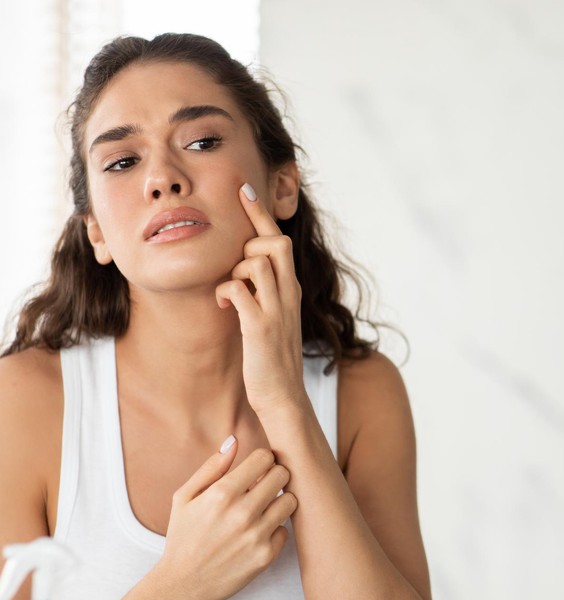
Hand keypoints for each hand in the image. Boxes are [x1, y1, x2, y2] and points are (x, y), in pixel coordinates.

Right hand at [156, 437, 296, 599]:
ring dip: (279, 500)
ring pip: (290, 500)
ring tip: (264, 506)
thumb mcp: (185, 497)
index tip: (256, 468)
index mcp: (222, 494)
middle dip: (273, 476)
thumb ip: (212, 466)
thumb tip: (234, 440)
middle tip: (263, 485)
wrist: (182, 584)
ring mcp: (256, 536)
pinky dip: (275, 528)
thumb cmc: (184, 537)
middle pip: (282, 474)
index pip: (264, 457)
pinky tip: (259, 531)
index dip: (261, 460)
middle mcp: (242, 513)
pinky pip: (286, 529)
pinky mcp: (266, 556)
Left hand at [215, 183, 307, 417]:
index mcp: (291, 289)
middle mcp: (289, 294)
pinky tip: (223, 304)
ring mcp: (277, 310)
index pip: (279, 240)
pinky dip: (226, 290)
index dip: (260, 213)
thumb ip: (263, 293)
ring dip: (236, 268)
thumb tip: (241, 272)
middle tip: (234, 256)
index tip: (244, 189)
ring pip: (256, 262)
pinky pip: (239, 290)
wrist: (283, 397)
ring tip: (230, 291)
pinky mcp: (261, 328)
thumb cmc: (272, 358)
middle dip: (250, 237)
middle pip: (275, 242)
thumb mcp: (272, 318)